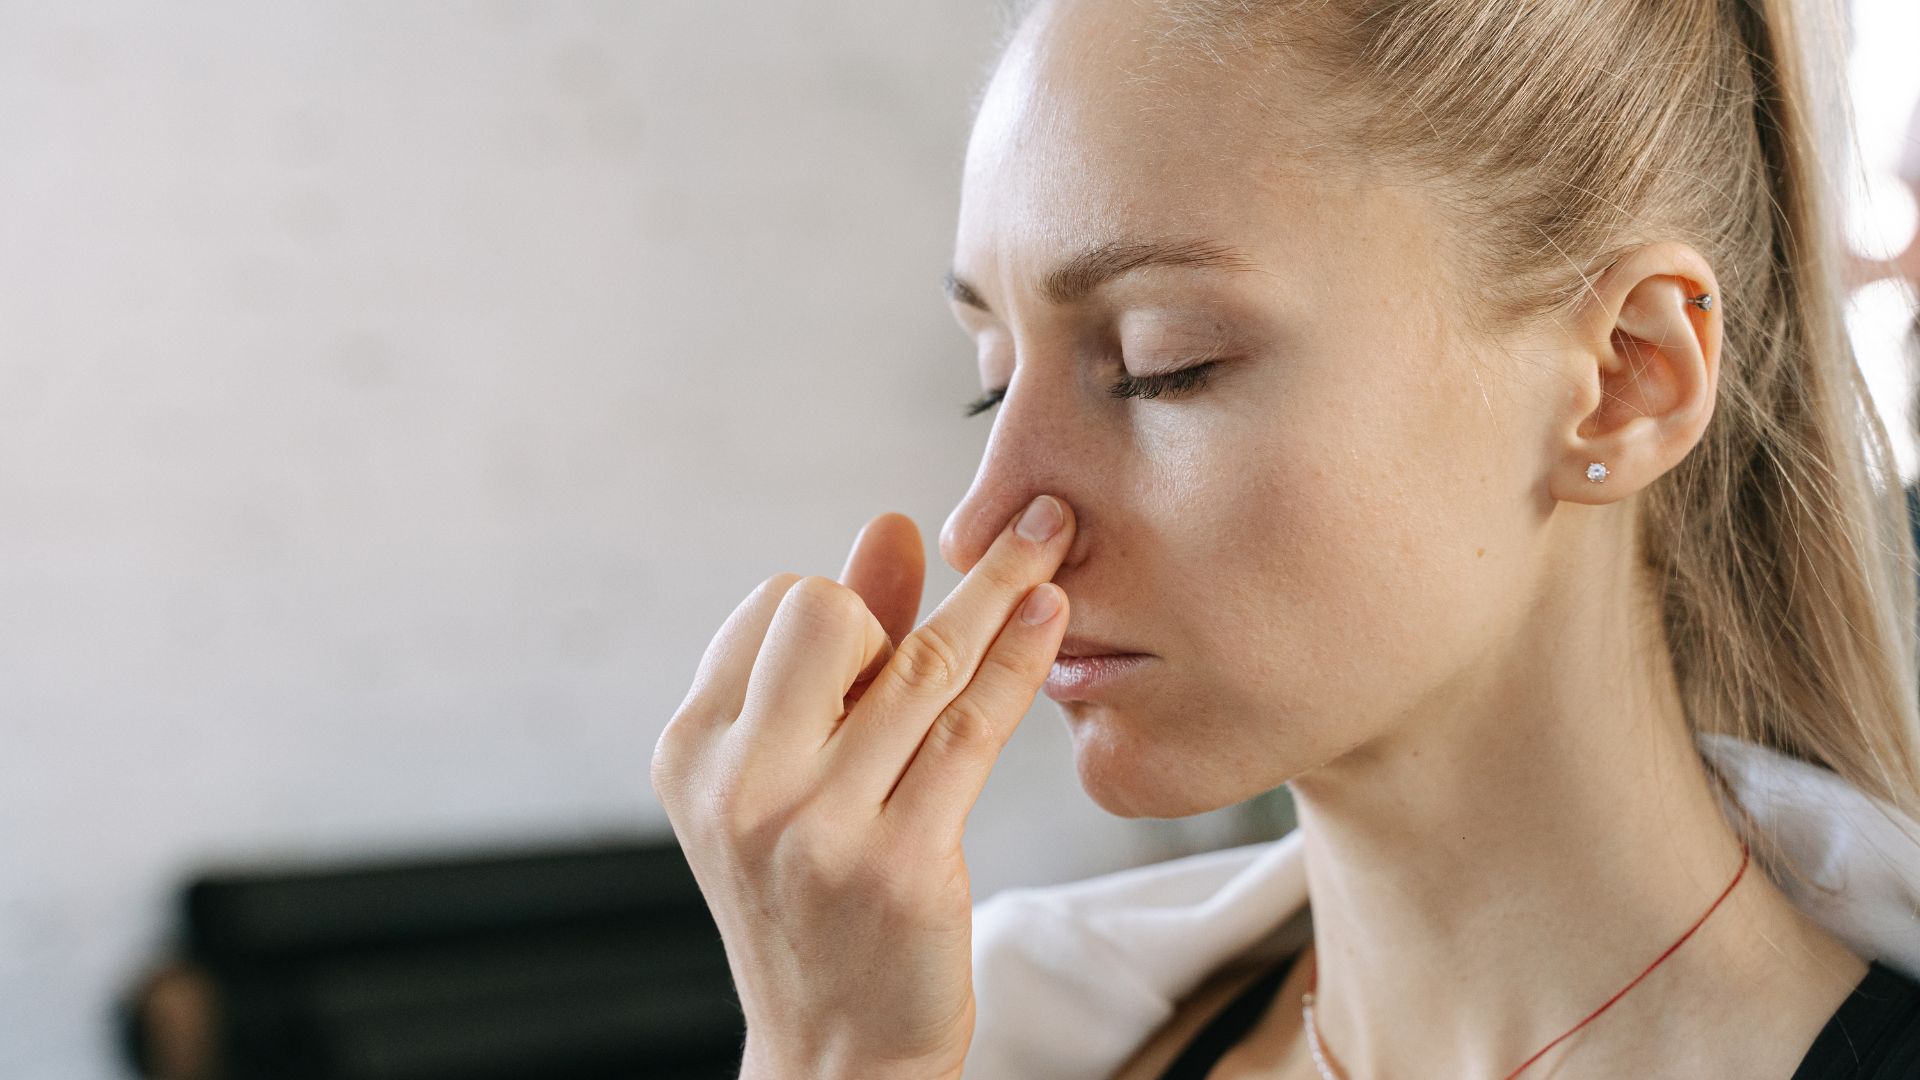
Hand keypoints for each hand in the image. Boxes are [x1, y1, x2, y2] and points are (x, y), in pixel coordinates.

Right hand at [651, 495, 1074, 1079]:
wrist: (835, 1054)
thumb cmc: (816, 898)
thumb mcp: (792, 775)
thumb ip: (836, 651)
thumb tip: (890, 525)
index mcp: (693, 751)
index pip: (772, 607)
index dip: (839, 607)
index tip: (877, 636)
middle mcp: (742, 786)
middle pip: (825, 612)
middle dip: (887, 604)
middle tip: (920, 648)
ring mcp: (819, 829)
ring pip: (922, 664)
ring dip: (999, 585)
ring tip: (1053, 534)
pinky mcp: (902, 866)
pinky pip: (973, 728)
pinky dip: (1019, 657)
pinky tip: (1051, 610)